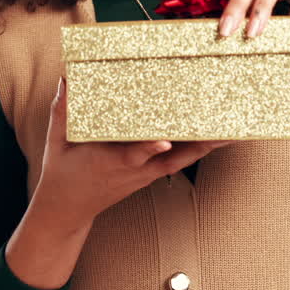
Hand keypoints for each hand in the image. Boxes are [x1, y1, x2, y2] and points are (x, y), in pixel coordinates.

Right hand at [30, 78, 235, 229]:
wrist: (67, 211)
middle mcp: (135, 169)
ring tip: (233, 130)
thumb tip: (66, 78)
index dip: (149, 147)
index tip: (164, 140)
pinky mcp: (150, 175)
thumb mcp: (57, 142)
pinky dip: (198, 149)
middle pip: (172, 157)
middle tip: (222, 127)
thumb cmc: (62, 172)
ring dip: (207, 145)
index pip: (134, 154)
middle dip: (198, 142)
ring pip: (182, 160)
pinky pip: (179, 161)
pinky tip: (217, 138)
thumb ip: (62, 110)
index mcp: (110, 160)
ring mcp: (145, 174)